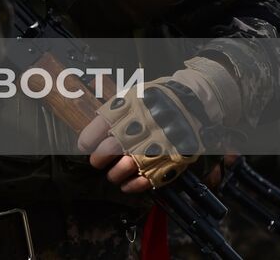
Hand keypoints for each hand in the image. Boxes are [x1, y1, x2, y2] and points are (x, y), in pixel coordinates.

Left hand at [78, 80, 207, 192]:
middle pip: (111, 147)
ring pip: (127, 166)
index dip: (88, 139)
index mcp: (131, 107)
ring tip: (112, 175)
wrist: (194, 101)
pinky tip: (127, 185)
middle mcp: (143, 125)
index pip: (101, 126)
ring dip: (115, 174)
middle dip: (99, 158)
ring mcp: (158, 143)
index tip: (84, 145)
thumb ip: (116, 111)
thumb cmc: (159, 99)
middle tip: (97, 162)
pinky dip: (134, 185)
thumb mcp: (135, 95)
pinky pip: (149, 178)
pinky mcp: (172, 158)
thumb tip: (96, 132)